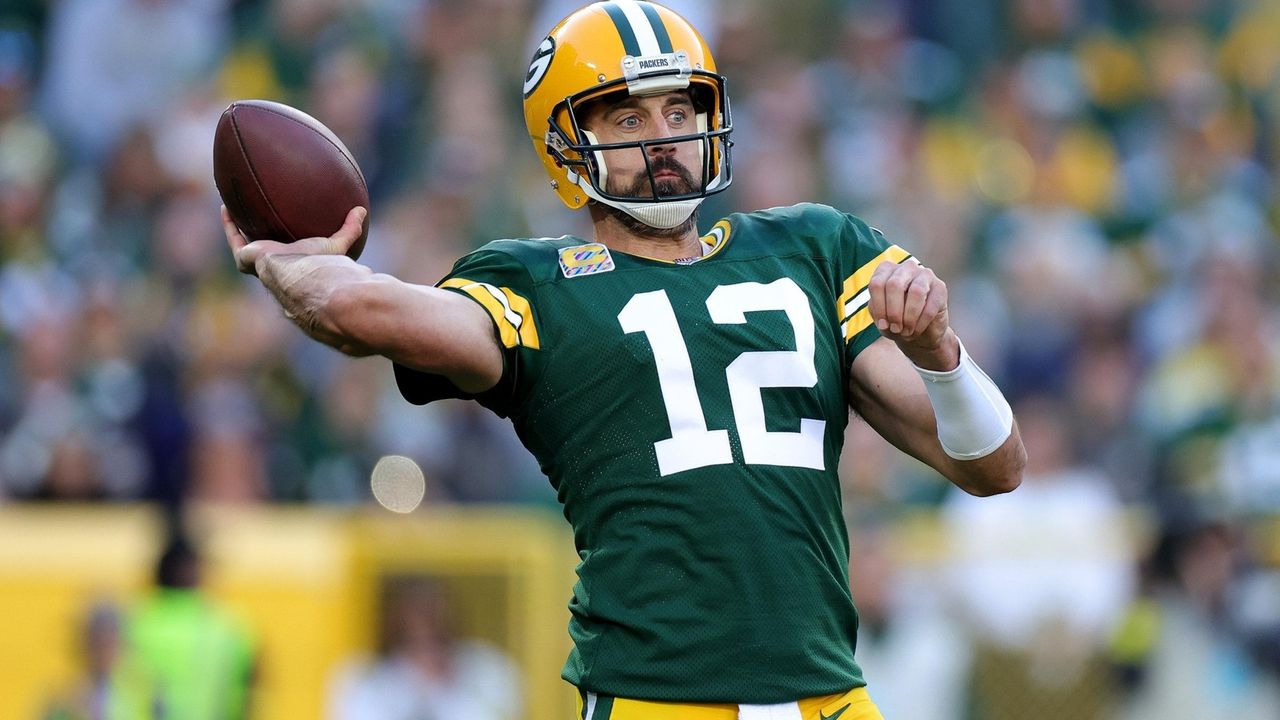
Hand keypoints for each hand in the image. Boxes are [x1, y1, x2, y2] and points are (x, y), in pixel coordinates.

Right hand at [223, 205, 366, 276]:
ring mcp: (257, 264)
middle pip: (264, 250)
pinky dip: (229, 223)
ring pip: (244, 243)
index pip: (288, 258)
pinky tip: (226, 206)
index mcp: (293, 266)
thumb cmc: (321, 265)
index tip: (284, 232)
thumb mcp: (337, 244)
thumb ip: (350, 230)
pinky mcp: (246, 259)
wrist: (301, 276)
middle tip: (257, 219)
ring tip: (235, 209)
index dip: (285, 247)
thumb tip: (362, 210)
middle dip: (260, 236)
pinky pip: (234, 238)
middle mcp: (273, 267)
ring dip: (239, 228)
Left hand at [868, 259, 958, 370]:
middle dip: (894, 312)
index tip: (883, 325)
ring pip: (916, 291)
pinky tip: (917, 330)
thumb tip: (885, 322)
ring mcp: (925, 274)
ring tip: (906, 332)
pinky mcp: (940, 287)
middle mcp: (906, 267)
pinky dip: (921, 322)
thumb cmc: (896, 321)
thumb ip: (878, 314)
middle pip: (894, 284)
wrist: (920, 332)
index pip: (877, 284)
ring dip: (909, 317)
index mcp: (886, 270)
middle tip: (896, 329)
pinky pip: (931, 305)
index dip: (879, 308)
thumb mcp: (882, 318)